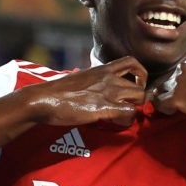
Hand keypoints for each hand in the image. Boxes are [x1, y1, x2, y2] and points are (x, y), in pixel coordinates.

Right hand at [24, 56, 148, 126]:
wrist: (44, 98)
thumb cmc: (57, 91)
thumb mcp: (80, 79)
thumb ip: (93, 82)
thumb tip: (95, 92)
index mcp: (102, 69)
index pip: (131, 62)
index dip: (140, 73)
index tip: (136, 84)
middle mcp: (109, 78)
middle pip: (139, 86)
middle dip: (138, 99)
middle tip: (127, 107)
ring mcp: (109, 92)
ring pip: (140, 97)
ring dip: (135, 109)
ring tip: (122, 117)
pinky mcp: (105, 107)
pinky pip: (130, 112)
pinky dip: (128, 120)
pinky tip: (117, 123)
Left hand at [152, 60, 185, 124]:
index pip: (181, 71)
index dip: (182, 82)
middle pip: (171, 81)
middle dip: (174, 90)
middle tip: (185, 101)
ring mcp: (181, 84)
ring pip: (165, 92)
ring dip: (170, 99)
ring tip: (180, 108)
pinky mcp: (177, 98)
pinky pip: (162, 104)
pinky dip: (165, 109)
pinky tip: (174, 112)